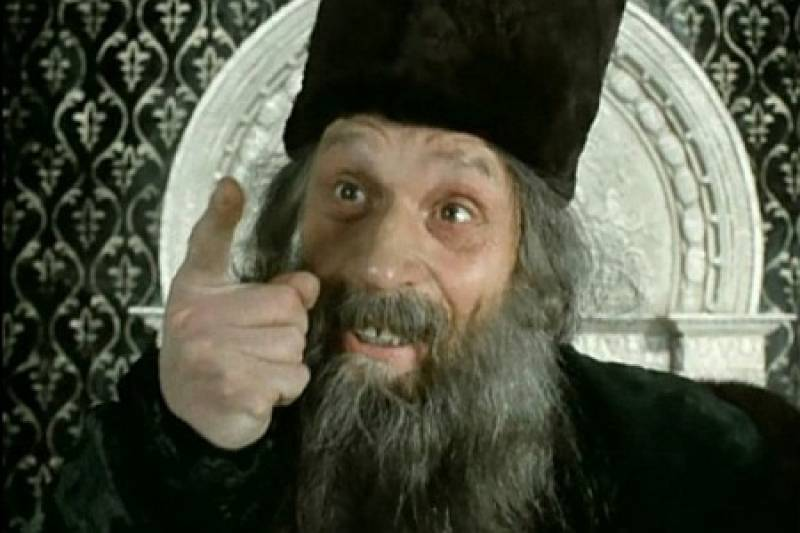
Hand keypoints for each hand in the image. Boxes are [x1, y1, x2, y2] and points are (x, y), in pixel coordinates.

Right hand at [159, 177, 318, 449]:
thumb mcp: (221, 307)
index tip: (229, 184)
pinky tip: (256, 393)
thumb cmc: (213, 349)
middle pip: (289, 310)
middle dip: (286, 333)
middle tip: (253, 348)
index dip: (221, 213)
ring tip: (253, 370)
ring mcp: (213, 355)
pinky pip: (293, 379)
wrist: (187, 413)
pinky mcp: (234, 391)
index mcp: (197, 290)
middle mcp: (198, 318)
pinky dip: (285, 391)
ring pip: (295, 347)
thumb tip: (307, 281)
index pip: (209, 244)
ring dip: (285, 366)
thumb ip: (264, 286)